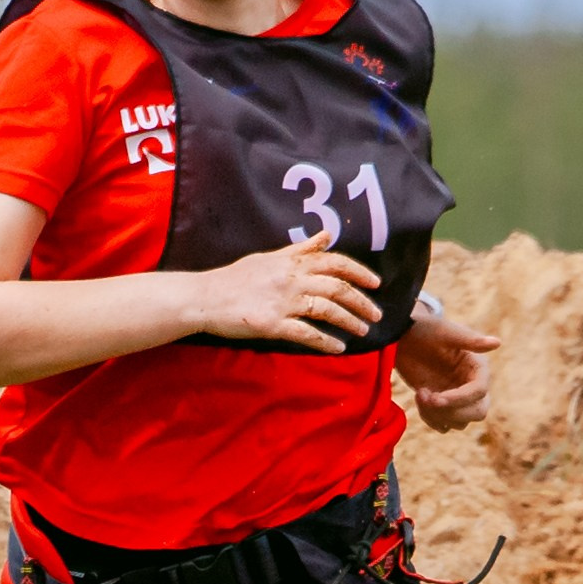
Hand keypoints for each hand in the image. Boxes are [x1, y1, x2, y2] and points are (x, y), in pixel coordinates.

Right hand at [194, 242, 381, 350]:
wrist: (205, 298)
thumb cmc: (236, 278)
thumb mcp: (270, 257)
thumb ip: (300, 250)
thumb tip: (326, 235)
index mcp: (292, 262)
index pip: (334, 262)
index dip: (359, 272)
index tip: (376, 283)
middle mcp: (291, 279)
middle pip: (337, 287)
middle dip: (361, 301)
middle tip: (377, 314)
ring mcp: (282, 302)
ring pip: (326, 309)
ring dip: (349, 321)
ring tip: (363, 331)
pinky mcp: (272, 324)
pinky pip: (306, 333)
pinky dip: (326, 342)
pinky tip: (339, 348)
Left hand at [395, 293, 498, 430]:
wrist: (403, 336)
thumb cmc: (425, 329)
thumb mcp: (445, 332)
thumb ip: (470, 340)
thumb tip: (497, 343)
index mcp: (477, 367)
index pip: (479, 391)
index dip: (459, 398)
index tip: (436, 398)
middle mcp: (471, 385)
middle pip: (477, 412)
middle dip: (452, 412)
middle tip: (427, 399)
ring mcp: (457, 398)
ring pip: (459, 422)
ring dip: (437, 415)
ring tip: (420, 394)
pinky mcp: (442, 406)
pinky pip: (443, 425)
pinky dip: (430, 419)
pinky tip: (419, 397)